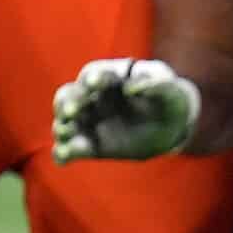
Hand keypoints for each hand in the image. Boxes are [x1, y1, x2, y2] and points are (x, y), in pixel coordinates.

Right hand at [52, 58, 200, 162]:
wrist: (169, 127)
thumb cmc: (168, 99)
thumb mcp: (170, 90)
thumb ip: (157, 84)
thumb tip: (133, 87)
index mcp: (109, 78)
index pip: (96, 75)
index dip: (95, 78)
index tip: (94, 83)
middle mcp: (91, 99)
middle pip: (69, 96)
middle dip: (68, 103)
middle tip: (71, 112)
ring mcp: (88, 122)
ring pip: (65, 122)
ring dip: (62, 127)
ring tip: (66, 133)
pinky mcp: (90, 146)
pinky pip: (70, 148)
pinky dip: (64, 152)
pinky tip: (63, 157)